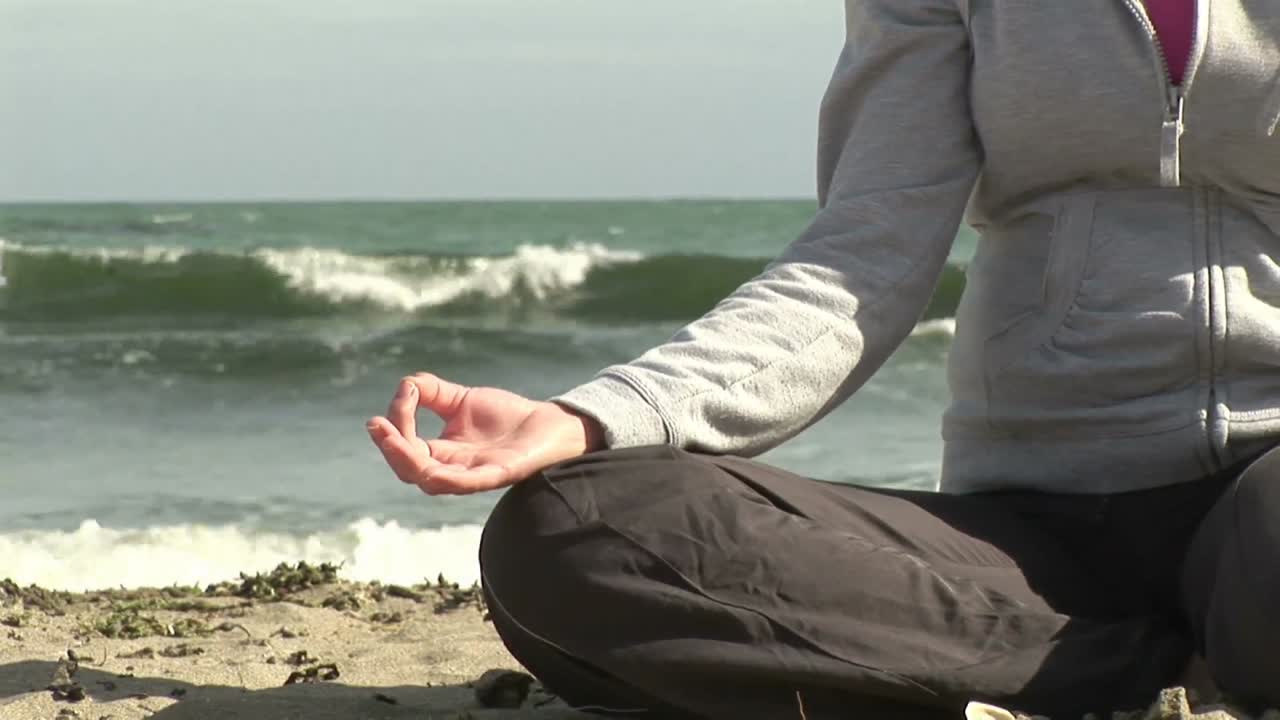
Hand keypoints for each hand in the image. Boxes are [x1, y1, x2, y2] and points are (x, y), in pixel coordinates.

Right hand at [366, 373, 603, 494]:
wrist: (550, 423)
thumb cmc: (507, 416)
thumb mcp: (460, 399)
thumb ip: (429, 391)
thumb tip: (404, 387)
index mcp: (441, 454)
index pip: (405, 451)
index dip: (392, 431)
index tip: (397, 402)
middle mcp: (452, 469)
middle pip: (410, 470)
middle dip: (390, 449)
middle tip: (377, 425)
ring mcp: (474, 475)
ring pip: (430, 481)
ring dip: (407, 461)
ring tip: (391, 439)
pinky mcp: (497, 475)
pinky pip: (466, 484)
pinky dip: (446, 477)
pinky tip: (429, 468)